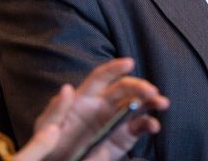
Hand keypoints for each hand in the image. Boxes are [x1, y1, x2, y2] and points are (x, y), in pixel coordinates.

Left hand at [14, 58, 168, 160]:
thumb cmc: (50, 145)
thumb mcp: (46, 127)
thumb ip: (57, 109)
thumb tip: (67, 88)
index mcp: (84, 97)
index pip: (102, 77)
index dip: (115, 68)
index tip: (128, 63)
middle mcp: (103, 105)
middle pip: (124, 89)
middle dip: (139, 86)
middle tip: (150, 91)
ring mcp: (115, 121)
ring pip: (137, 105)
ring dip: (150, 102)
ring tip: (161, 103)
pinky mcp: (123, 138)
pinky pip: (139, 128)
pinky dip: (148, 124)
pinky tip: (153, 125)